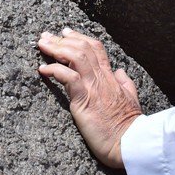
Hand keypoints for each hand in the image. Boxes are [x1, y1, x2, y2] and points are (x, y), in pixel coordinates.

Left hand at [38, 28, 142, 168]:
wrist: (130, 142)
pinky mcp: (84, 100)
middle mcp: (101, 78)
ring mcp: (93, 87)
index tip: (65, 32)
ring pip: (75, 56)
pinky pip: (69, 78)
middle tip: (46, 35)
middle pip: (81, 48)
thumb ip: (126, 83)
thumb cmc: (129, 126)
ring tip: (42, 44)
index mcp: (110, 77)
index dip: (79, 37)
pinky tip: (43, 69)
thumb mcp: (131, 99)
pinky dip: (55, 70)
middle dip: (62, 39)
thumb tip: (120, 71)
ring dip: (56, 48)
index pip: (95, 48)